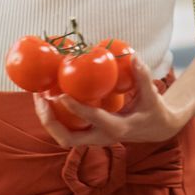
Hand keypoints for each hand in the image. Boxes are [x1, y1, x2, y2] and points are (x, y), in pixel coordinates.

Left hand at [34, 56, 185, 147]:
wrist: (157, 129)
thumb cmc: (155, 110)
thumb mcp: (152, 95)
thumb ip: (143, 77)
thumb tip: (133, 56)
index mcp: (117, 129)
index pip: (93, 119)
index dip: (76, 108)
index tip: (62, 95)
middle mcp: (101, 138)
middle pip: (68, 139)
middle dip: (50, 122)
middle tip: (41, 99)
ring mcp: (93, 138)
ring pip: (63, 136)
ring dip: (48, 119)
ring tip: (37, 96)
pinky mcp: (89, 134)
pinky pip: (66, 129)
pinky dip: (54, 116)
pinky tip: (47, 97)